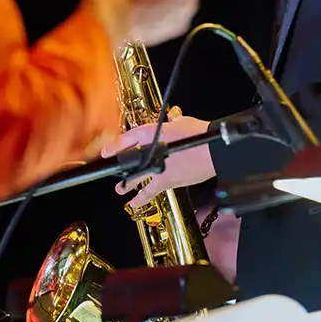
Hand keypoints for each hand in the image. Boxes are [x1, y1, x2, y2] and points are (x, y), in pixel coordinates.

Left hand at [100, 106, 215, 209]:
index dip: (115, 146)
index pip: (127, 139)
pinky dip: (144, 197)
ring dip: (130, 187)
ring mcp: (160, 169)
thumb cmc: (200, 135)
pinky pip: (152, 191)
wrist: (214, 151)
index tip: (106, 152)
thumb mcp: (182, 122)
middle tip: (114, 177)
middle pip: (129, 163)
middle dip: (121, 171)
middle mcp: (152, 153)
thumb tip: (172, 118)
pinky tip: (136, 203)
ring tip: (123, 192)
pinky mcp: (170, 182)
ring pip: (138, 180)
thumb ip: (174, 121)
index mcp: (152, 134)